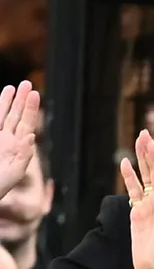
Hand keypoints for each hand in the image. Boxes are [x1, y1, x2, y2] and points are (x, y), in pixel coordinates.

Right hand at [0, 82, 38, 199]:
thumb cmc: (1, 184)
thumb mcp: (15, 172)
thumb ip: (24, 155)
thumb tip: (31, 137)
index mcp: (18, 148)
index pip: (26, 123)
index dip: (31, 109)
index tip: (35, 94)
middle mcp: (8, 140)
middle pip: (16, 116)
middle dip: (22, 100)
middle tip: (28, 83)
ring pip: (3, 116)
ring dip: (8, 102)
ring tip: (14, 87)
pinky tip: (2, 99)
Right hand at [123, 131, 153, 268]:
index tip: (152, 144)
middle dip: (151, 153)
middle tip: (144, 133)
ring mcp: (151, 207)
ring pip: (146, 178)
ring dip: (143, 160)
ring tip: (138, 140)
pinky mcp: (139, 213)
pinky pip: (134, 191)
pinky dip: (130, 177)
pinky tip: (126, 163)